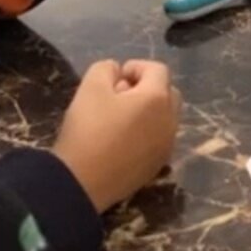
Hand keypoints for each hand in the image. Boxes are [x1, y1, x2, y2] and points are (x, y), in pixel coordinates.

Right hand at [53, 60, 181, 212]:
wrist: (81, 184)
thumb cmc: (87, 130)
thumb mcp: (89, 88)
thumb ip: (105, 69)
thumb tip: (117, 73)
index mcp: (158, 99)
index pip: (157, 70)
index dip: (136, 67)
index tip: (115, 78)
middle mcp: (170, 122)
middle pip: (167, 93)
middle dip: (145, 87)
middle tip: (117, 96)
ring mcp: (166, 146)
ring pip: (164, 118)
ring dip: (146, 111)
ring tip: (116, 118)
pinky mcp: (157, 166)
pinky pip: (157, 139)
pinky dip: (145, 132)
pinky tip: (120, 140)